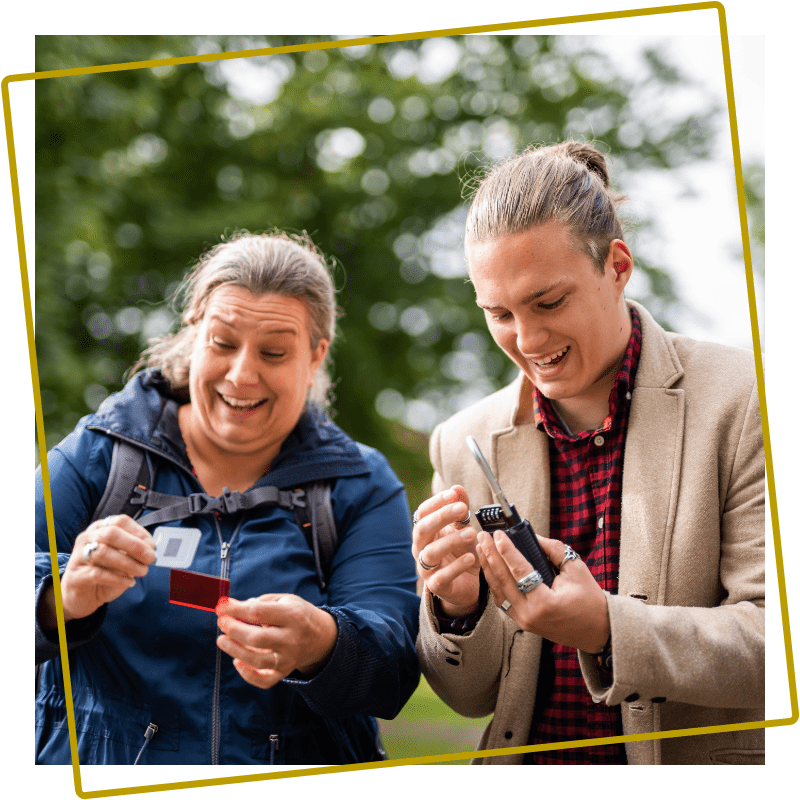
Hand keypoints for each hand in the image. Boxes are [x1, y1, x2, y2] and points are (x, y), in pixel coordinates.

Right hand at [41, 515, 156, 630]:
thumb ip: (135, 550)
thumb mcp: (123, 558)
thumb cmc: (107, 573)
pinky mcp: (75, 576)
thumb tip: (151, 548)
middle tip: (150, 559)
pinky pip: (97, 573)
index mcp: (101, 529)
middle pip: (111, 533)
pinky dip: (117, 578)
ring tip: (142, 572)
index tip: (152, 546)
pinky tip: (129, 582)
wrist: (84, 596)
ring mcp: (78, 556)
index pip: (120, 521)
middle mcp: (87, 538)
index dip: (139, 532)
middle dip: (135, 546)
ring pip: (103, 552)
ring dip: (128, 563)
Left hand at [215, 594, 337, 688]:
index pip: (259, 612)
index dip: (236, 609)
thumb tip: (233, 608)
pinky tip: (237, 662)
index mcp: (292, 615)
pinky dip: (248, 675)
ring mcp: (288, 658)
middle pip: (257, 639)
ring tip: (222, 640)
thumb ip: (260, 603)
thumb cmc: (297, 614)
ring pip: (257, 660)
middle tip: (221, 622)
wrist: (320, 636)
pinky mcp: (284, 672)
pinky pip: (265, 680)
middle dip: (234, 630)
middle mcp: (291, 638)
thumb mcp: (285, 600)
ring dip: (235, 651)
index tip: (222, 606)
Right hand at [412, 486, 480, 616]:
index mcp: (425, 532)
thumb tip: (457, 488)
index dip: (436, 502)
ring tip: (471, 533)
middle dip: (441, 517)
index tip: (453, 494)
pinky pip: (442, 576)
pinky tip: (470, 558)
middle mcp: (421, 549)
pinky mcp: (436, 586)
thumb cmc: (460, 552)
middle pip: (423, 529)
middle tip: (462, 509)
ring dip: (451, 541)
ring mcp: (426, 568)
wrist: (466, 584)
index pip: (423, 513)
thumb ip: (460, 510)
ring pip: (431, 553)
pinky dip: (456, 566)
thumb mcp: (463, 529)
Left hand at [476, 530, 609, 652]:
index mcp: (545, 603)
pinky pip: (503, 600)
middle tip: (482, 536)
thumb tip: (531, 536)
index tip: (498, 534)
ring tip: (480, 547)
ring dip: (488, 568)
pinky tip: (489, 566)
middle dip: (491, 555)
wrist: (597, 630)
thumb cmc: (589, 599)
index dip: (507, 550)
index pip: (520, 571)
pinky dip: (495, 582)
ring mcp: (524, 621)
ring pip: (498, 591)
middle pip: (503, 580)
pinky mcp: (522, 622)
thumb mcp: (575, 568)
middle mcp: (530, 615)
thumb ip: (553, 550)